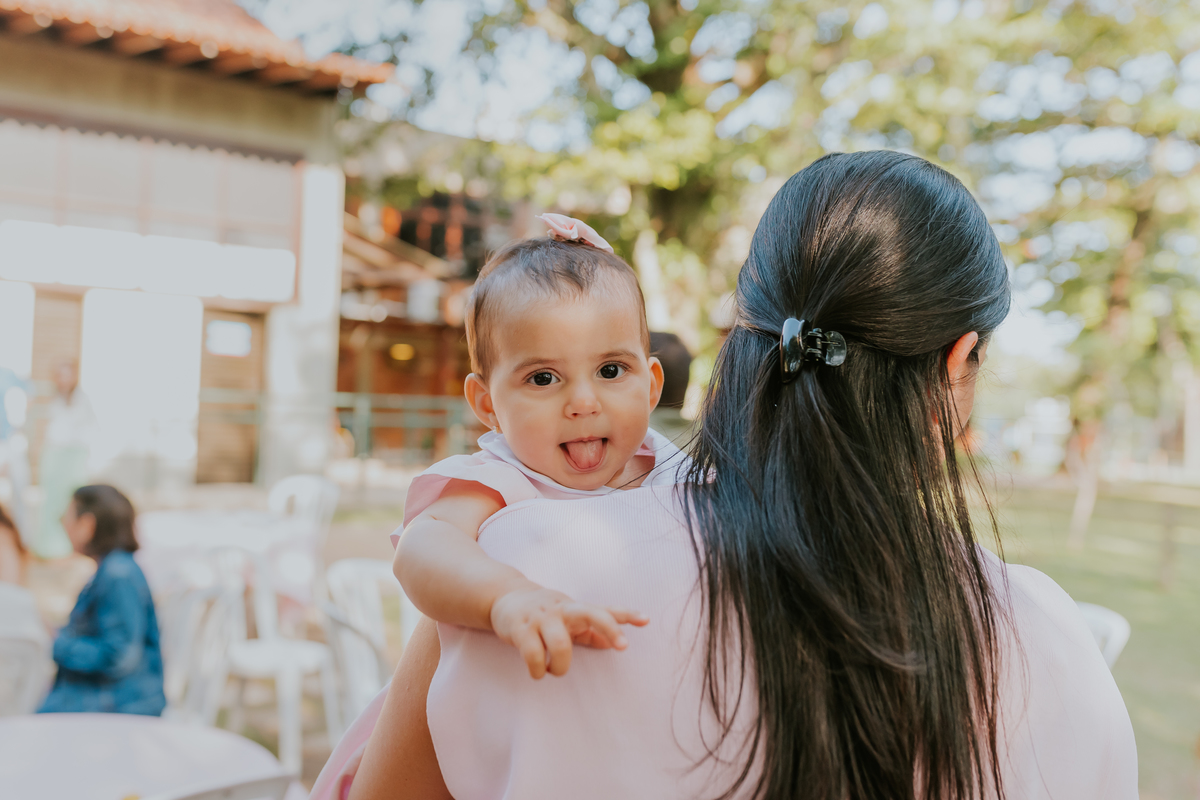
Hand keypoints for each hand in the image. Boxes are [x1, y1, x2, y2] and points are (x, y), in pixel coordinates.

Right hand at [489, 587, 648, 678]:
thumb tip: (613, 644)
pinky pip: (534, 655)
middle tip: (622, 645)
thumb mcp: (569, 618)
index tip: (646, 620)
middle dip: (610, 628)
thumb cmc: (545, 613)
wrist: (505, 597)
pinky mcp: (521, 629)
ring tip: (553, 670)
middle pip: (591, 614)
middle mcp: (562, 609)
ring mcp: (542, 618)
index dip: (626, 615)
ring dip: (560, 667)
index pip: (605, 610)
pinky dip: (538, 670)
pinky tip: (537, 671)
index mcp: (576, 609)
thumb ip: (591, 631)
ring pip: (561, 645)